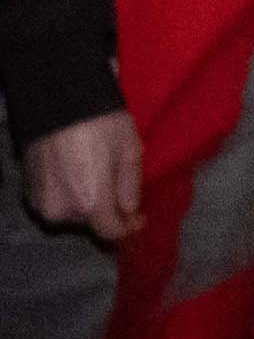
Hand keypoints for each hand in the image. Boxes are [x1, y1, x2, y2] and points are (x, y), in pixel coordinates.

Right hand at [25, 110, 138, 238]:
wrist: (58, 104)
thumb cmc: (101, 124)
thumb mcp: (130, 152)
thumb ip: (130, 189)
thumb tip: (130, 212)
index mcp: (91, 203)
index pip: (110, 233)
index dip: (128, 228)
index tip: (139, 217)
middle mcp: (63, 212)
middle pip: (90, 225)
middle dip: (107, 212)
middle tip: (118, 190)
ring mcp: (41, 205)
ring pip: (71, 216)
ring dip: (86, 205)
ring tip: (97, 180)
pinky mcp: (29, 195)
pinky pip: (55, 204)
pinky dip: (67, 197)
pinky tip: (77, 177)